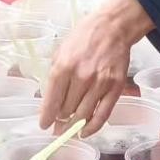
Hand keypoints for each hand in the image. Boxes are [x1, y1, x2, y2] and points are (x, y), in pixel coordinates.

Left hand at [39, 0, 150, 135]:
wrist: (112, 27)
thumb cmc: (84, 38)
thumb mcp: (60, 52)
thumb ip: (55, 77)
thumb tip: (50, 102)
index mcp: (63, 67)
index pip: (51, 101)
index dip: (46, 117)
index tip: (44, 125)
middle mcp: (81, 77)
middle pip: (67, 110)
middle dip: (60, 120)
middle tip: (58, 125)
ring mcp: (100, 84)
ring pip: (83, 115)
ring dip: (74, 125)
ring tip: (69, 129)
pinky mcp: (115, 88)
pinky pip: (102, 115)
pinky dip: (93, 127)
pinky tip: (85, 132)